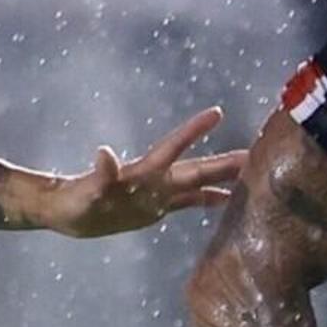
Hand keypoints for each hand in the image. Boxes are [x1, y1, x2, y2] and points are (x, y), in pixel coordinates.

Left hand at [41, 109, 248, 236]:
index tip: (217, 112)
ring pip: (198, 183)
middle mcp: (156, 180)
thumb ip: (100, 174)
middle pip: (197, 168)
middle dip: (225, 162)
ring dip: (223, 179)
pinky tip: (228, 201)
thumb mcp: (86, 191)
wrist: (69, 214)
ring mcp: (159, 194)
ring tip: (253, 175)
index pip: (174, 147)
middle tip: (257, 153)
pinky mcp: (157, 209)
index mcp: (144, 172)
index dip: (194, 130)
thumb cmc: (75, 201)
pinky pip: (188, 203)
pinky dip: (209, 200)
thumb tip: (104, 153)